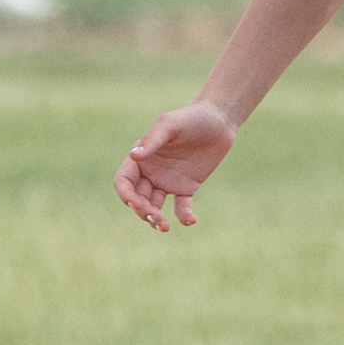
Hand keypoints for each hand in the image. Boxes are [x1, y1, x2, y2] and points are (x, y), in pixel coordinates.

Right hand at [114, 101, 238, 233]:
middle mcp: (150, 173)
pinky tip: (190, 221)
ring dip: (156, 218)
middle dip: (142, 210)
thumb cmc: (191, 118)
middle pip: (138, 198)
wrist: (219, 121)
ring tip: (164, 226)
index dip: (125, 194)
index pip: (124, 181)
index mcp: (141, 158)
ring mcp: (168, 182)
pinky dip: (183, 216)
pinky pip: (181, 206)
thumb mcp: (170, 124)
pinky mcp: (187, 187)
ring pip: (155, 206)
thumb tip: (134, 156)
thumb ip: (153, 139)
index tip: (134, 203)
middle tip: (155, 217)